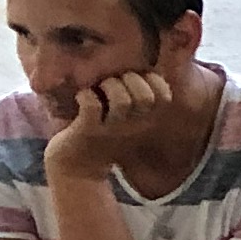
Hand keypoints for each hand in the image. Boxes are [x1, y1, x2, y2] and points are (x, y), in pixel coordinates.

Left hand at [42, 70, 182, 189]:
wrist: (76, 168)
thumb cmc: (101, 138)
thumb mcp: (126, 123)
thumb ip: (135, 103)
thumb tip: (140, 71)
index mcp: (144, 122)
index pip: (164, 97)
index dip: (154, 81)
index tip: (138, 79)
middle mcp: (131, 126)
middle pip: (146, 97)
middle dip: (131, 79)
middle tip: (115, 81)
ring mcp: (110, 129)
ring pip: (122, 100)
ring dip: (110, 86)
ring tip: (98, 89)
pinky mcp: (87, 131)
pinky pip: (92, 106)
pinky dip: (86, 95)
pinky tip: (81, 96)